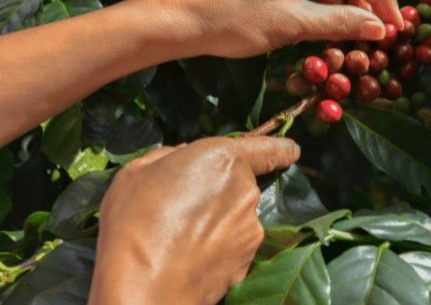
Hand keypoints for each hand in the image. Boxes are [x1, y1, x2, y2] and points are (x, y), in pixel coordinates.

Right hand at [88, 136, 300, 304]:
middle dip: (220, 191)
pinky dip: (217, 249)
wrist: (140, 287)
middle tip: (182, 205)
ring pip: (237, 218)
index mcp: (225, 160)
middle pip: (242, 185)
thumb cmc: (134, 221)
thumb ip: (170, 156)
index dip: (281, 149)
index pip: (270, 149)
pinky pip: (233, 247)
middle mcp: (247, 193)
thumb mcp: (139, 170)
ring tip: (179, 237)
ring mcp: (250, 231)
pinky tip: (187, 258)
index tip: (291, 151)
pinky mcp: (246, 263)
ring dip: (218, 222)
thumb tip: (183, 157)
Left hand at [158, 0, 402, 57]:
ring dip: (339, 1)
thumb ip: (340, 23)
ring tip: (347, 34)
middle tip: (375, 29)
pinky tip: (319, 24)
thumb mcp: (293, 24)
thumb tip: (378, 28)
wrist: (177, 21)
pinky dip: (316, 0)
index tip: (396, 26)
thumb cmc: (233, 21)